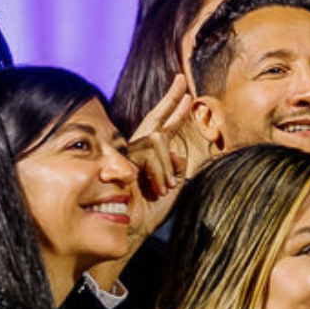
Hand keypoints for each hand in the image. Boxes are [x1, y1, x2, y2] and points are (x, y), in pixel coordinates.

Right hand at [126, 74, 194, 242]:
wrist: (131, 228)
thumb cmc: (149, 211)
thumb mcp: (173, 189)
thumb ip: (178, 169)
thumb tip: (179, 153)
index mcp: (152, 156)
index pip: (164, 128)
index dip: (175, 110)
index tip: (187, 93)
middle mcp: (139, 150)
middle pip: (155, 119)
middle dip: (170, 99)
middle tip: (183, 80)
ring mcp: (129, 154)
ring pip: (157, 141)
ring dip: (166, 167)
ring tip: (164, 189)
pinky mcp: (122, 161)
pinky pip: (149, 155)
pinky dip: (158, 173)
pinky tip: (157, 189)